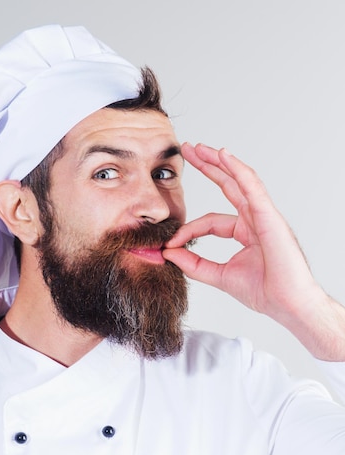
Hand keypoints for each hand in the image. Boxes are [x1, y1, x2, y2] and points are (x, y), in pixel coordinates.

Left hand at [163, 143, 344, 359]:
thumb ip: (194, 264)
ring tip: (199, 147)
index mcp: (245, 232)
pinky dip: (237, 170)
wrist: (288, 305)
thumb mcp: (219, 276)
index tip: (169, 244)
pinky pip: (252, 187)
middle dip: (207, 167)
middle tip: (188, 150)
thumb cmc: (264, 292)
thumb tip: (168, 252)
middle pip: (228, 186)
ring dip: (219, 162)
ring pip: (239, 180)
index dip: (188, 230)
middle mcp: (255, 219)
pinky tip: (223, 156)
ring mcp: (264, 215)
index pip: (210, 221)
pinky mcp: (269, 216)